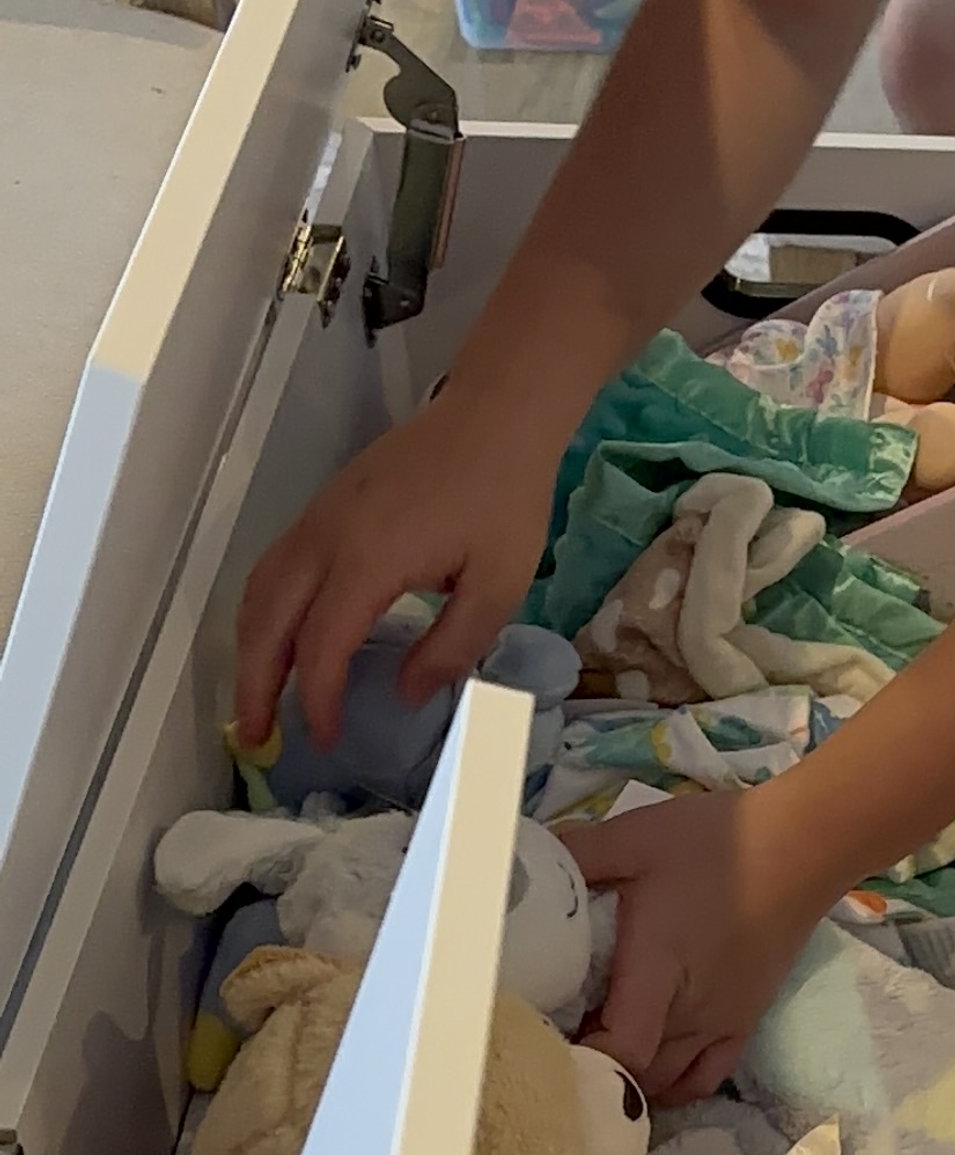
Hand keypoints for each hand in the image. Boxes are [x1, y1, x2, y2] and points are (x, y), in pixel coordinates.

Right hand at [232, 385, 564, 750]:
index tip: (326, 739)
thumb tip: (405, 693)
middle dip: (255, 683)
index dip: (317, 698)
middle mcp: (326, 537)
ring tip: (259, 698)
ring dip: (250, 648)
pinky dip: (263, 613)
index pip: (321, 644)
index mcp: (367, 559)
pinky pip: (274, 567)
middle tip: (256, 738)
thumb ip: (452, 645)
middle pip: (267, 620)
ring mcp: (317, 518)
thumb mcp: (498, 584)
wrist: (493, 416)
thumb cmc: (503, 497)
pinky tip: (280, 641)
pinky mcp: (323, 508)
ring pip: (259, 590)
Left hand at [570, 783, 832, 1103]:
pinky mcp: (744, 1022)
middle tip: (556, 1041)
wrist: (802, 846)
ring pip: (667, 1085)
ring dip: (629, 1080)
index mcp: (659, 970)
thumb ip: (575, 854)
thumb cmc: (718, 843)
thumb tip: (521, 863)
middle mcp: (691, 1011)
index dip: (581, 1062)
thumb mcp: (634, 836)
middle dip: (593, 1070)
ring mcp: (722, 1023)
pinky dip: (672, 1087)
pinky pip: (705, 1078)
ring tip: (598, 1051)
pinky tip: (648, 1070)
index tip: (544, 1044)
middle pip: (637, 1077)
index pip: (622, 1050)